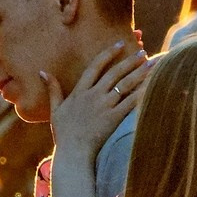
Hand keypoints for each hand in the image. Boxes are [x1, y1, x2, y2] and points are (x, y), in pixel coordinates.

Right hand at [46, 42, 150, 163]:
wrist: (73, 152)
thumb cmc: (64, 134)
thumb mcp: (55, 110)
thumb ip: (53, 89)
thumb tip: (42, 72)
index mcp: (80, 91)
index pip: (95, 66)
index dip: (108, 54)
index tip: (120, 44)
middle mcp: (93, 95)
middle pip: (114, 73)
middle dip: (130, 61)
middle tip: (142, 52)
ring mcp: (104, 106)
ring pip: (125, 84)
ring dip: (140, 73)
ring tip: (152, 64)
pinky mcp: (114, 117)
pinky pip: (131, 101)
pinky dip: (142, 91)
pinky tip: (153, 84)